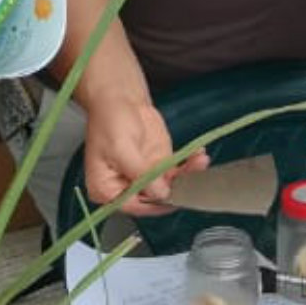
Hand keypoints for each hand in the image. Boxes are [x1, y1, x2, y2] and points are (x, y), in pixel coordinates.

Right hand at [86, 93, 207, 215]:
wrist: (120, 98)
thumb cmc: (110, 120)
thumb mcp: (122, 148)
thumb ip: (140, 173)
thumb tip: (159, 193)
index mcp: (106, 189)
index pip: (133, 206)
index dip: (154, 203)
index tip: (172, 195)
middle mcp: (126, 187)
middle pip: (154, 198)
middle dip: (176, 188)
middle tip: (192, 178)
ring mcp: (144, 177)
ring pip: (169, 185)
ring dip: (187, 175)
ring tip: (199, 162)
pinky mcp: (159, 165)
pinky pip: (176, 172)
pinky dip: (189, 166)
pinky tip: (198, 157)